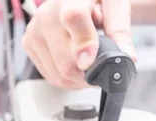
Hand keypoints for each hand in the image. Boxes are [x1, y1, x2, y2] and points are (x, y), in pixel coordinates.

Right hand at [21, 0, 135, 88]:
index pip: (73, 18)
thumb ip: (120, 30)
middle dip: (89, 73)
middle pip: (66, 60)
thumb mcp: (115, 6)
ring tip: (89, 62)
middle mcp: (47, 12)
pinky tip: (75, 63)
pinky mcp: (29, 43)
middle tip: (101, 66)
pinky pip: (51, 76)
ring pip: (59, 74)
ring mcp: (35, 30)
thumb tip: (126, 57)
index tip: (91, 61)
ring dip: (79, 79)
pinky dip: (67, 78)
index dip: (84, 44)